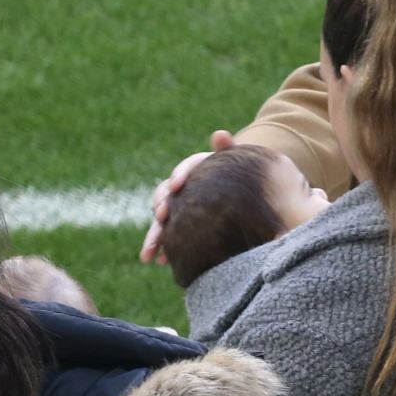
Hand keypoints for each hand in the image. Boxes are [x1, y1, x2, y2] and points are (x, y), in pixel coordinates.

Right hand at [138, 130, 236, 263]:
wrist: (245, 190)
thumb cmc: (242, 174)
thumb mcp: (238, 162)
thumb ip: (229, 150)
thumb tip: (220, 134)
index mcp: (196, 169)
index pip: (184, 169)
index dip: (179, 175)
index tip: (177, 185)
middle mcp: (183, 189)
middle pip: (166, 196)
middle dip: (160, 208)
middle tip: (161, 218)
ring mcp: (180, 209)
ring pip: (162, 221)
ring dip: (154, 237)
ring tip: (149, 254)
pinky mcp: (182, 227)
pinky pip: (170, 237)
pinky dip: (165, 249)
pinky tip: (162, 261)